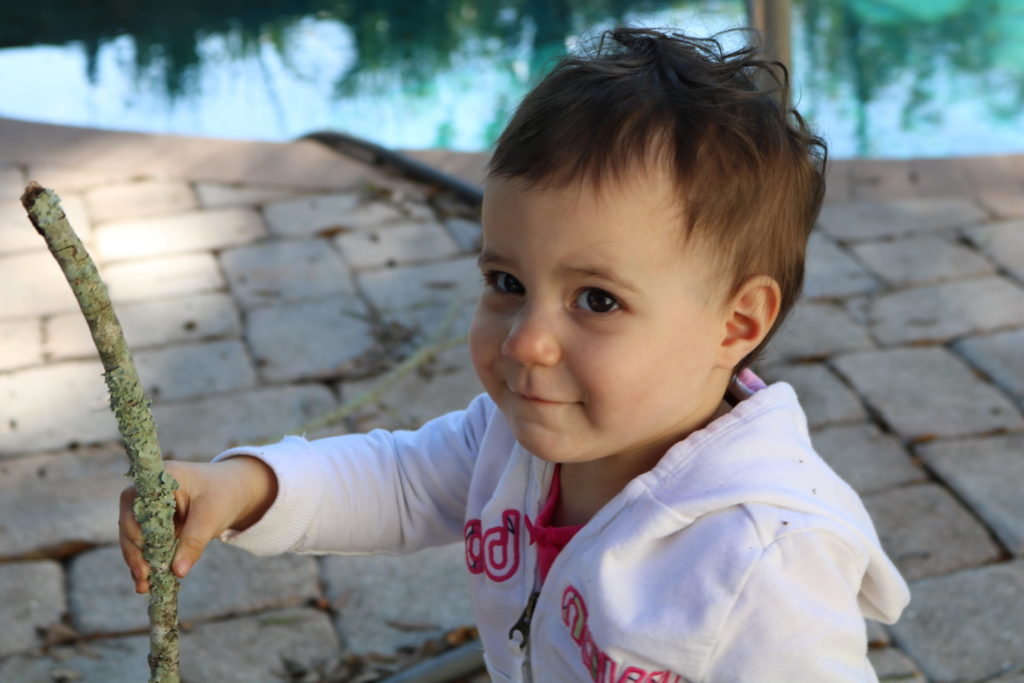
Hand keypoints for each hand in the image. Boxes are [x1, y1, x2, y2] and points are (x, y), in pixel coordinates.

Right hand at [118, 457, 277, 593]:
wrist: (234, 492)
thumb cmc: (223, 495)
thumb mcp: (212, 516)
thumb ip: (194, 541)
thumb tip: (178, 572)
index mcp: (161, 479)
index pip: (138, 504)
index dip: (136, 527)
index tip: (145, 548)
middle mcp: (148, 493)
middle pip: (131, 524)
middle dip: (135, 552)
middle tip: (143, 576)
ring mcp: (149, 511)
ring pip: (134, 539)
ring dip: (138, 562)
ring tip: (144, 586)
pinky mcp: (154, 527)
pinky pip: (146, 547)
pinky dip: (147, 563)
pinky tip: (147, 584)